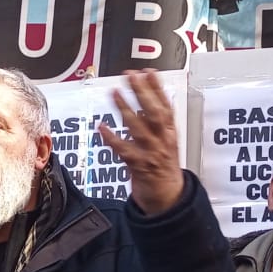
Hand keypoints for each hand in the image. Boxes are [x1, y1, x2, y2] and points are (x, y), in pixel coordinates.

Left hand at [98, 70, 183, 214]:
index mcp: (170, 133)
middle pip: (154, 112)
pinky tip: (102, 127)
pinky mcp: (140, 167)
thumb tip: (143, 106)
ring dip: (126, 109)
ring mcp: (152, 153)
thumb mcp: (164, 143)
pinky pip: (123, 150)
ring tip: (115, 92)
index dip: (158, 88)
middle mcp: (163, 141)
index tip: (148, 72)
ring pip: (139, 128)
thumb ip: (154, 125)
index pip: (166, 105)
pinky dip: (112, 138)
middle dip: (142, 92)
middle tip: (130, 76)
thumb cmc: (163, 169)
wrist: (168, 199)